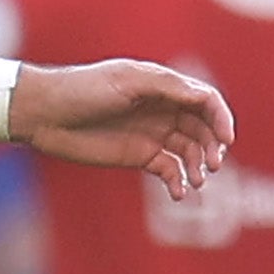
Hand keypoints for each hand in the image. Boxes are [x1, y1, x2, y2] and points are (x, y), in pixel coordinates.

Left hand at [12, 60, 232, 195]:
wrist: (46, 114)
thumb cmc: (84, 89)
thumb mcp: (126, 81)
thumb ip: (166, 87)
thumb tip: (204, 97)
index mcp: (163, 86)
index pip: (205, 100)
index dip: (221, 118)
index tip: (226, 140)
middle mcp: (163, 109)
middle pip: (204, 128)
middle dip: (213, 146)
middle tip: (212, 165)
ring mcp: (153, 133)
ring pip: (190, 151)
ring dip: (198, 167)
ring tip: (195, 182)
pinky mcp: (140, 155)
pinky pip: (170, 170)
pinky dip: (178, 182)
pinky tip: (178, 192)